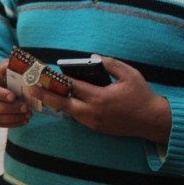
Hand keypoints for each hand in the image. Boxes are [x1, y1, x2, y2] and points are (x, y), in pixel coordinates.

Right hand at [0, 59, 29, 127]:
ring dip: (13, 118)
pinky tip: (24, 120)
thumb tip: (10, 64)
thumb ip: (7, 66)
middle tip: (26, 107)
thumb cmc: (0, 76)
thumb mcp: (3, 68)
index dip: (1, 94)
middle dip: (11, 108)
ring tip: (27, 115)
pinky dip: (12, 124)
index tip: (14, 96)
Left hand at [26, 56, 170, 143]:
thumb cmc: (142, 95)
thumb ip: (110, 64)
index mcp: (100, 98)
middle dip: (46, 95)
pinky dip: (69, 108)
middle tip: (31, 88)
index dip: (57, 80)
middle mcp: (93, 112)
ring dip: (57, 102)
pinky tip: (62, 100)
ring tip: (43, 92)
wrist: (152, 121)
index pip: (73, 87)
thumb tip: (92, 57)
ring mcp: (93, 122)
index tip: (44, 74)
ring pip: (68, 112)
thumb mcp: (129, 74)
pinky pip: (77, 117)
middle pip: (63, 104)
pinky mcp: (96, 128)